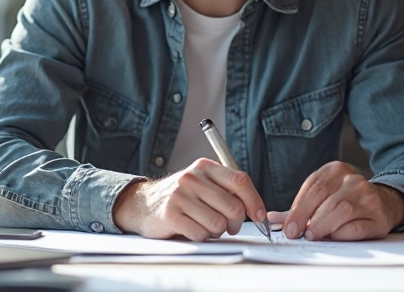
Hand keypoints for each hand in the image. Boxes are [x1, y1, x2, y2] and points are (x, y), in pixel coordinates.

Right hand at [112, 158, 267, 240]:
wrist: (143, 204)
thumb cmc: (181, 197)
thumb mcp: (203, 183)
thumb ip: (226, 190)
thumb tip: (257, 209)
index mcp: (205, 167)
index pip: (240, 181)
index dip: (255, 201)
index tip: (260, 216)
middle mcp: (192, 178)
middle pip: (233, 206)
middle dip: (236, 223)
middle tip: (229, 226)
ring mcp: (180, 195)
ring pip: (218, 223)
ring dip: (217, 231)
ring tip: (206, 226)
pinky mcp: (171, 214)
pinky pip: (201, 234)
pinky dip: (201, 237)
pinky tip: (192, 229)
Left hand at [266, 161, 403, 240]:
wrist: (383, 202)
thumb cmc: (346, 200)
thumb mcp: (324, 195)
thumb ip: (299, 206)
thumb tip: (271, 219)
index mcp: (336, 170)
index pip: (313, 188)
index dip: (298, 210)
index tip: (288, 227)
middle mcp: (354, 180)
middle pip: (326, 200)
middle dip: (308, 219)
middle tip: (298, 234)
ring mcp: (369, 197)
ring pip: (341, 211)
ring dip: (323, 227)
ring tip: (314, 235)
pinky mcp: (379, 216)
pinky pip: (357, 227)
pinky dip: (342, 234)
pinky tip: (335, 236)